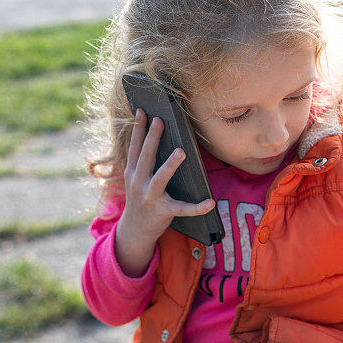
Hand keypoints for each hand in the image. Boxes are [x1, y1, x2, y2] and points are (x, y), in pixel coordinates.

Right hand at [115, 109, 214, 276]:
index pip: (135, 147)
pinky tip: (210, 203)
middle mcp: (138, 183)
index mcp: (133, 173)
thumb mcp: (136, 180)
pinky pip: (182, 209)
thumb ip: (143, 162)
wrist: (135, 231)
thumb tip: (154, 138)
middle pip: (146, 157)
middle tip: (160, 121)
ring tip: (181, 152)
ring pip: (160, 179)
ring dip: (170, 165)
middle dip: (152, 139)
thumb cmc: (141, 199)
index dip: (138, 129)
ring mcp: (150, 198)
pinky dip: (197, 207)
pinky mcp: (163, 212)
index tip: (142, 111)